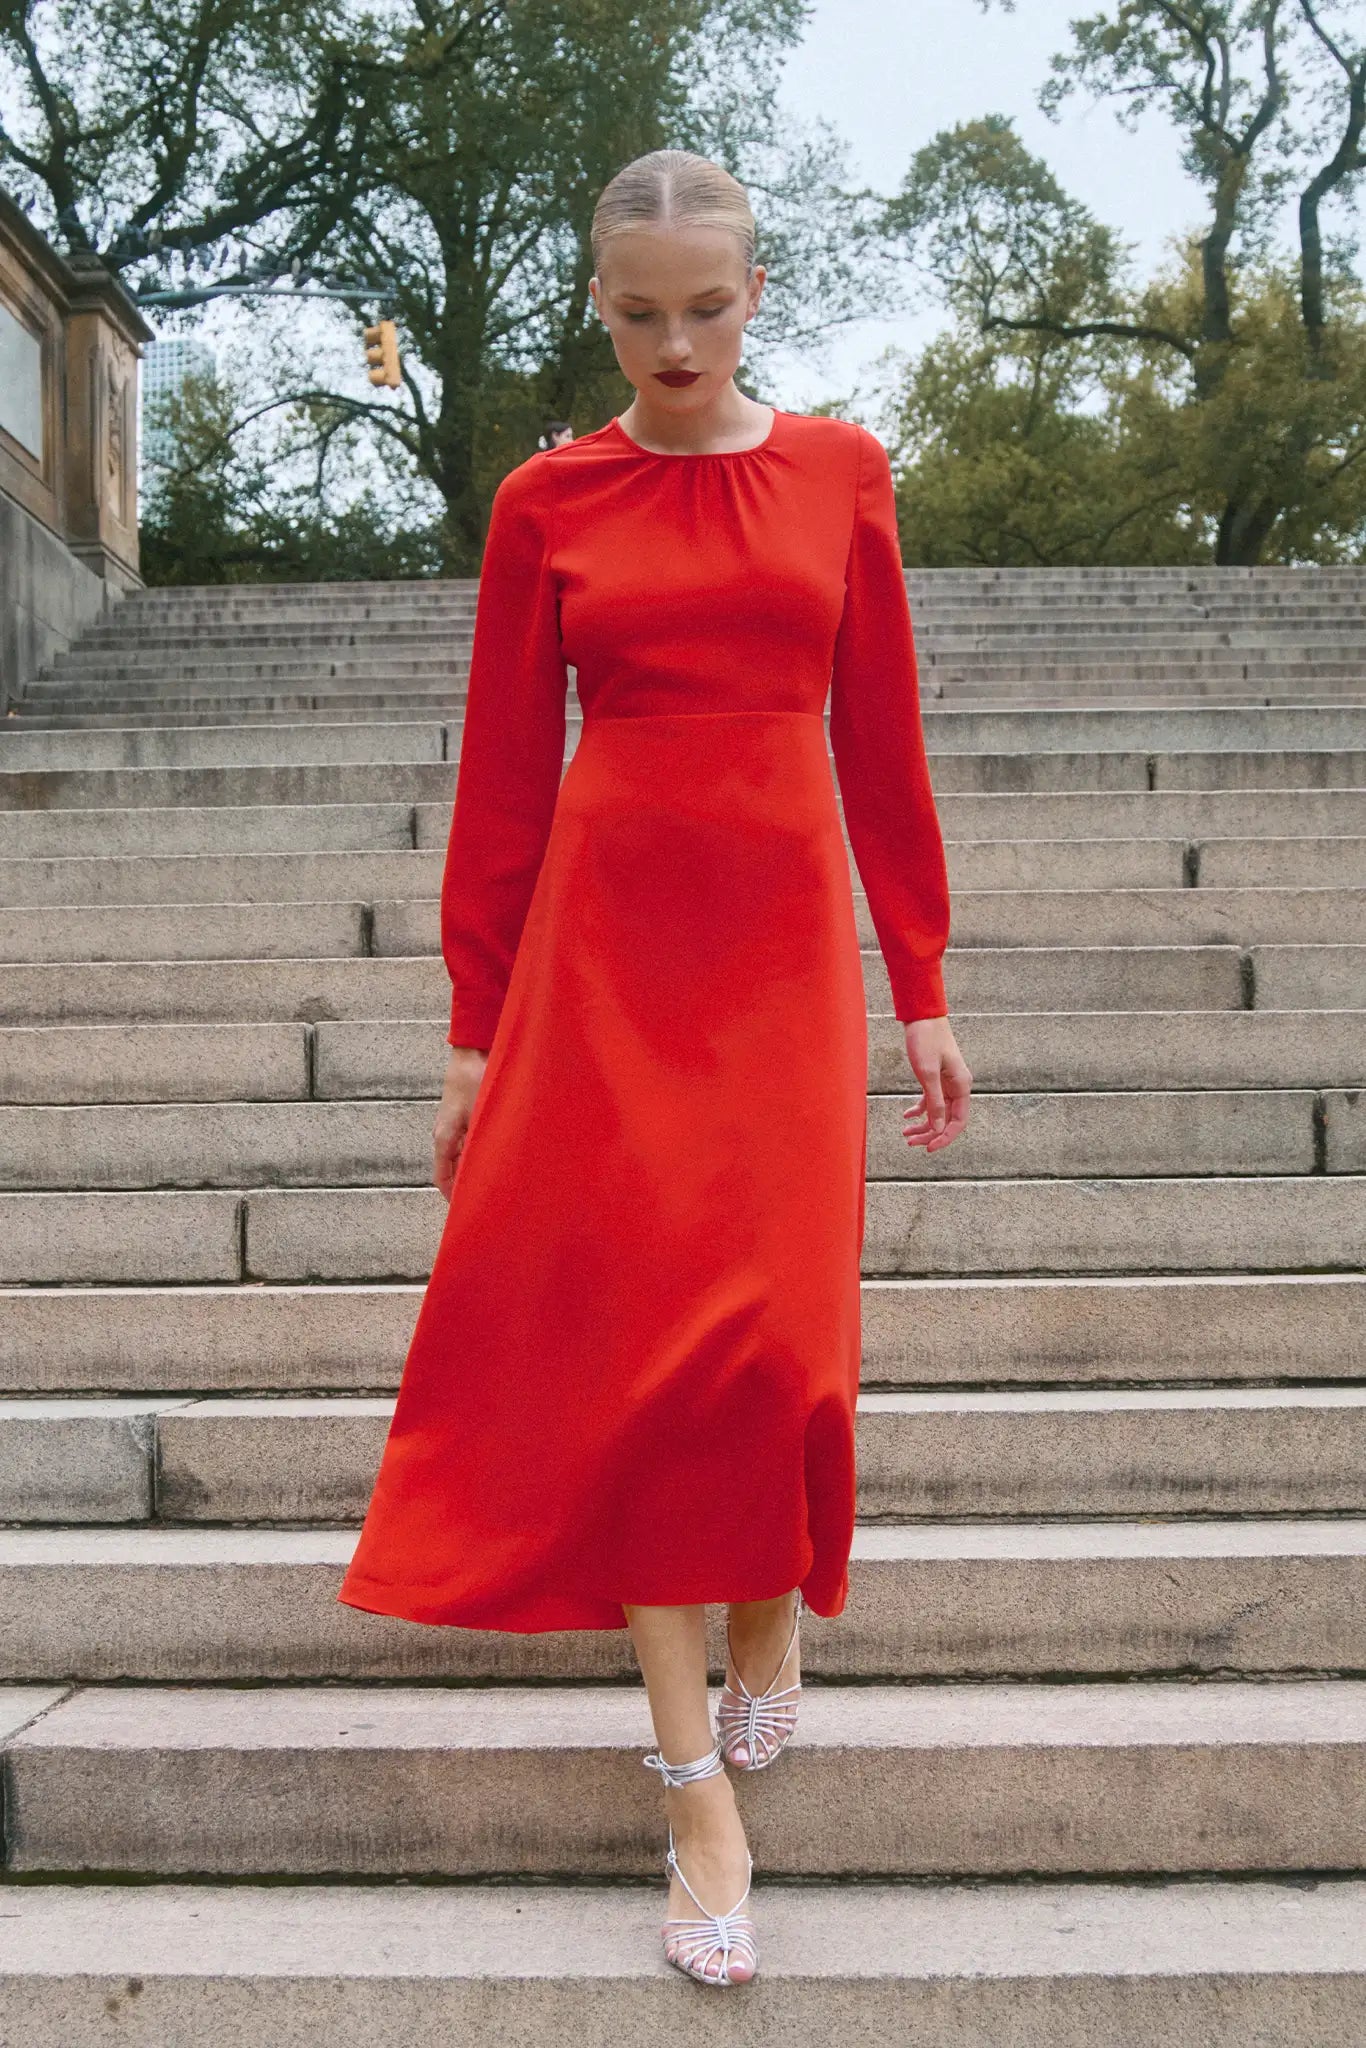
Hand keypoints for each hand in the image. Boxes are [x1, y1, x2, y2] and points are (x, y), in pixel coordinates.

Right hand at [433, 1046, 488, 1200]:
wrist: (473, 1051)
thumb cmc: (475, 1079)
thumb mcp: (482, 1117)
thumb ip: (482, 1145)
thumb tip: (488, 1171)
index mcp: (444, 1138)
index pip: (443, 1178)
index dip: (453, 1197)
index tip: (466, 1211)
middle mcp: (446, 1134)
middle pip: (453, 1169)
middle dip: (467, 1185)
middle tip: (486, 1199)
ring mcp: (454, 1125)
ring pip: (462, 1156)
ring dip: (474, 1168)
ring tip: (495, 1181)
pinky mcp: (464, 1115)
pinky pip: (469, 1142)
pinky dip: (479, 1152)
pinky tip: (497, 1155)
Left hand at [901, 1016, 970, 1153]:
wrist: (922, 1016)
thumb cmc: (926, 1040)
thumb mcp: (928, 1074)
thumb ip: (935, 1102)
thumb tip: (939, 1129)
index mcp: (961, 1086)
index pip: (958, 1122)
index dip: (944, 1138)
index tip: (928, 1148)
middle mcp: (957, 1086)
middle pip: (947, 1120)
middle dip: (930, 1133)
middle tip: (910, 1143)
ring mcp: (947, 1082)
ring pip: (938, 1111)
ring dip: (923, 1124)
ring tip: (905, 1133)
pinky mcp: (937, 1077)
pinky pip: (931, 1100)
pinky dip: (919, 1109)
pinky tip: (906, 1115)